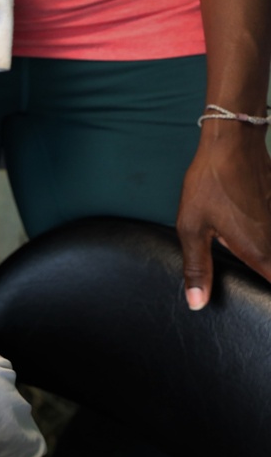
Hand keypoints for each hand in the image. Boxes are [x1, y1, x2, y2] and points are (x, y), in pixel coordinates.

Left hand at [176, 126, 270, 309]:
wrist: (233, 144)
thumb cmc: (208, 185)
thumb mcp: (193, 230)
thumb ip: (198, 268)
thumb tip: (198, 303)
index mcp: (258, 251)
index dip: (268, 301)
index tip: (260, 312)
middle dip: (267, 278)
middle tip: (251, 281)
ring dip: (268, 260)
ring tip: (247, 256)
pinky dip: (268, 240)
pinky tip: (252, 237)